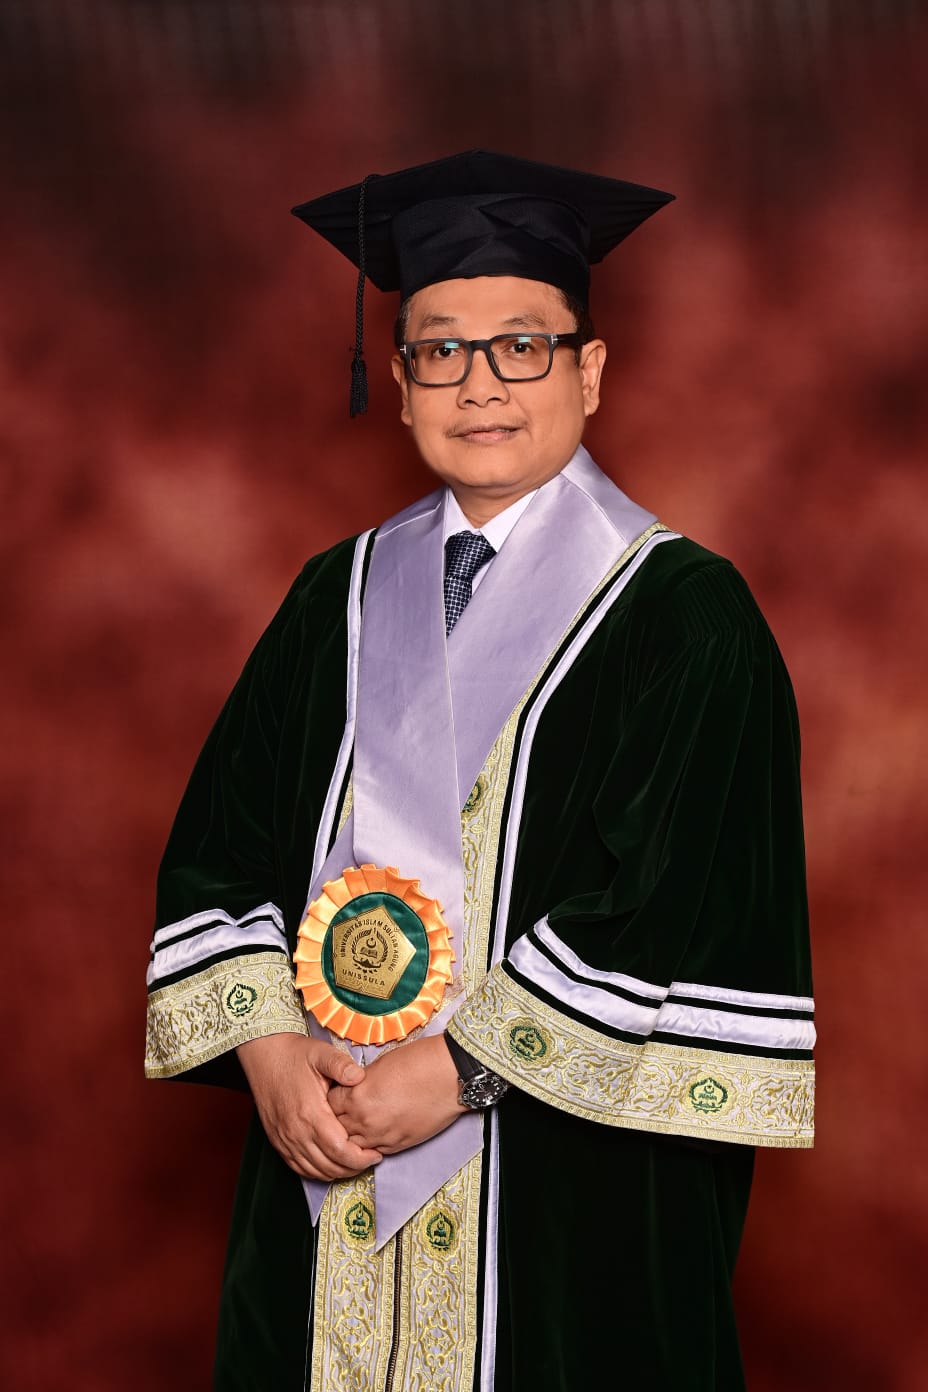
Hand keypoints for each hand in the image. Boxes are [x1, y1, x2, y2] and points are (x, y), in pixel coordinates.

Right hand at [236, 1033, 381, 1180]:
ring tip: (355, 1162)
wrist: (265, 1056)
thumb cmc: (295, 1055)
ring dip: (338, 1171)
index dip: (360, 1158)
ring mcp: (285, 1139)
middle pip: (330, 1166)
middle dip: (354, 1167)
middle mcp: (296, 1132)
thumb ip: (342, 1065)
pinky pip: (299, 1168)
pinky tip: (331, 1163)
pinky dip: (318, 1171)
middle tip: (371, 1159)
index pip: (340, 1150)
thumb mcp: (321, 1053)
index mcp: (310, 1113)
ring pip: (315, 1171)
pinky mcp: (278, 1141)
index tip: (376, 1153)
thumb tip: (360, 1076)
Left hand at [329, 1034, 465, 1154]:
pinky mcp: (398, 1146)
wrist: (449, 1075)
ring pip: (352, 1146)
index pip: (329, 1105)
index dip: (332, 1098)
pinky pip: (373, 1152)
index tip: (338, 1094)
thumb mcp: (379, 1066)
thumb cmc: (418, 1062)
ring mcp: (381, 1137)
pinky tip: (374, 1134)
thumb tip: (354, 1090)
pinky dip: (369, 1145)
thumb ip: (361, 1083)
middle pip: (336, 1128)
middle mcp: (364, 1120)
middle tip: (345, 1111)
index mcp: (357, 1096)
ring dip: (352, 1137)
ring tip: (359, 1125)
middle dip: (337, 1120)